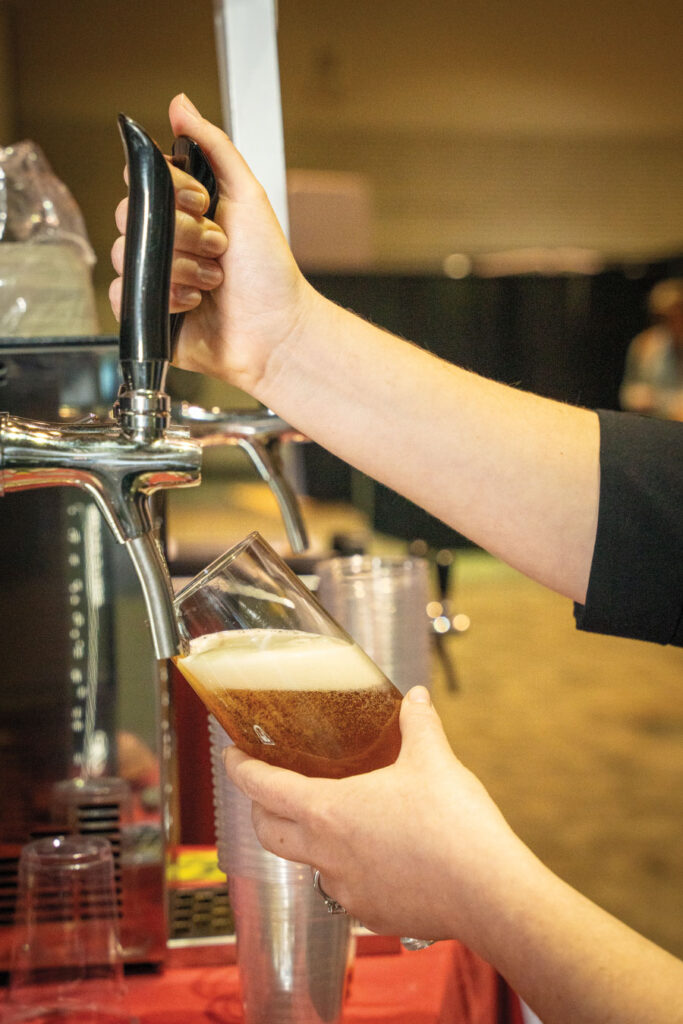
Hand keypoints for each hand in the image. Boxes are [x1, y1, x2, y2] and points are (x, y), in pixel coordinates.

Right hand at [110, 94, 317, 397]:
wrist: (275, 330)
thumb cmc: (269, 273)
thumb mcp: (248, 196)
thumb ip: (214, 147)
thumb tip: (180, 105)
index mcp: (184, 212)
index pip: (145, 182)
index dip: (171, 191)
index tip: (203, 203)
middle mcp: (166, 241)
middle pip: (132, 215)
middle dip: (184, 233)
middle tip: (219, 249)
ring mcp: (154, 277)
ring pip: (129, 255)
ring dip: (179, 268)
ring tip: (212, 282)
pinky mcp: (147, 313)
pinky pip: (122, 295)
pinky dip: (162, 298)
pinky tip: (191, 305)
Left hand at [224, 686, 525, 944]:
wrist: (489, 894)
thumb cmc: (455, 827)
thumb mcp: (434, 760)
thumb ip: (418, 724)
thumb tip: (414, 698)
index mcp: (329, 811)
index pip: (263, 788)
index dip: (240, 768)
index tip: (232, 755)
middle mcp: (327, 855)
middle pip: (268, 833)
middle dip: (260, 808)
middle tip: (270, 787)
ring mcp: (347, 890)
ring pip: (309, 863)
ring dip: (309, 840)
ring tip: (334, 819)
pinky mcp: (374, 914)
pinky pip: (347, 889)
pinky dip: (349, 869)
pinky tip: (377, 855)